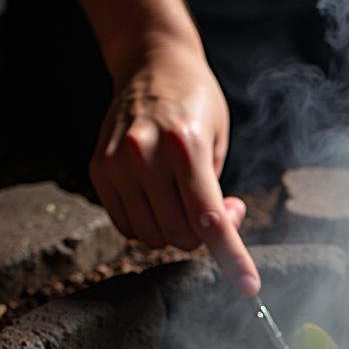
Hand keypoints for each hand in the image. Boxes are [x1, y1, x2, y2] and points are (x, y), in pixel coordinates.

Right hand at [90, 36, 260, 295]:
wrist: (149, 62)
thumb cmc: (195, 101)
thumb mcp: (218, 139)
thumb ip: (217, 192)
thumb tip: (216, 233)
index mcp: (185, 146)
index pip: (209, 219)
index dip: (232, 257)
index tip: (249, 286)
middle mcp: (145, 155)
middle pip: (180, 236)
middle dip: (203, 234)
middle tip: (217, 204)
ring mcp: (117, 163)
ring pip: (152, 237)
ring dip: (174, 228)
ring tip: (183, 193)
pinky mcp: (98, 169)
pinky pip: (127, 225)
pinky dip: (148, 221)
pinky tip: (157, 193)